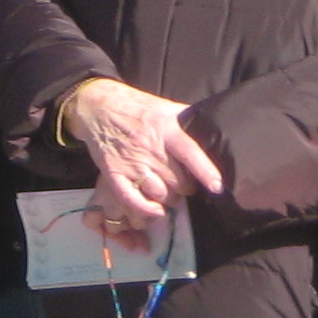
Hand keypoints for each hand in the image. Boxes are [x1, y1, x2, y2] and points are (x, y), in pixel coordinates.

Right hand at [60, 78, 225, 247]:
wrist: (100, 107)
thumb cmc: (139, 109)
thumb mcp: (166, 107)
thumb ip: (187, 121)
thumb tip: (213, 132)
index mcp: (166, 128)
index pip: (189, 151)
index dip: (204, 170)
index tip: (217, 186)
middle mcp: (150, 147)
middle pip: (177, 180)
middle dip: (185, 187)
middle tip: (183, 183)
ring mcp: (131, 162)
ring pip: (160, 193)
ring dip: (168, 198)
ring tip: (168, 191)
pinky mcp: (114, 174)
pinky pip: (132, 199)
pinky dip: (145, 209)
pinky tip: (155, 211)